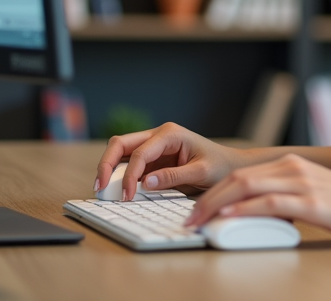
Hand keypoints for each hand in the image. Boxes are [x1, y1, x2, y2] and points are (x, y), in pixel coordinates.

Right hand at [95, 122, 241, 201]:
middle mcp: (159, 136)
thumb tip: (145, 182)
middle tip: (100, 186)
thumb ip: (173, 177)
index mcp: (170, 134)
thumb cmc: (220, 166)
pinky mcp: (153, 159)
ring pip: (121, 152)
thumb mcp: (201, 172)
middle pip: (121, 144)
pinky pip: (130, 164)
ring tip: (103, 189)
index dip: (130, 174)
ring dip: (110, 169)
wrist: (231, 166)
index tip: (127, 196)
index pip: (140, 152)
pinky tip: (116, 189)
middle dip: (107, 164)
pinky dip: (121, 175)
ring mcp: (154, 146)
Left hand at [184, 154, 330, 244]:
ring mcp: (303, 184)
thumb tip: (253, 217)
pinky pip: (270, 203)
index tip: (195, 211)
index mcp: (293, 165)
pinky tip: (229, 219)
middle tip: (187, 220)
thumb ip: (286, 201)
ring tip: (198, 223)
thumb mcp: (315, 198)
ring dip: (216, 206)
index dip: (213, 192)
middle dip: (206, 199)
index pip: (242, 175)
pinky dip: (244, 210)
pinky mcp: (313, 203)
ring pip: (246, 187)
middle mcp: (295, 168)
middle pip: (237, 178)